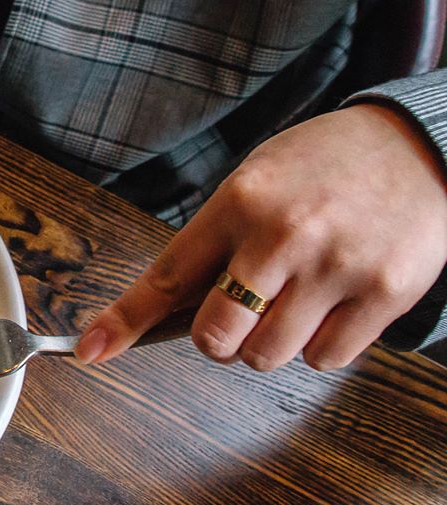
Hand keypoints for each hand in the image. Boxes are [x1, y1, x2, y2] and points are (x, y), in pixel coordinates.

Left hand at [76, 103, 446, 370]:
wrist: (417, 144)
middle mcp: (282, 236)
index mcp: (239, 202)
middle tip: (233, 318)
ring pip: (268, 356)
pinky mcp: (384, 295)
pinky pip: (325, 360)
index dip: (124, 320)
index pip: (168, 275)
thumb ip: (218, 239)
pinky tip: (331, 303)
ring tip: (293, 298)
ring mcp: (335, 268)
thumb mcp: (256, 179)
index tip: (90, 350)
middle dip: (216, 339)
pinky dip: (318, 346)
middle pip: (215, 335)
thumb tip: (177, 307)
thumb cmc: (323, 165)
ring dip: (268, 342)